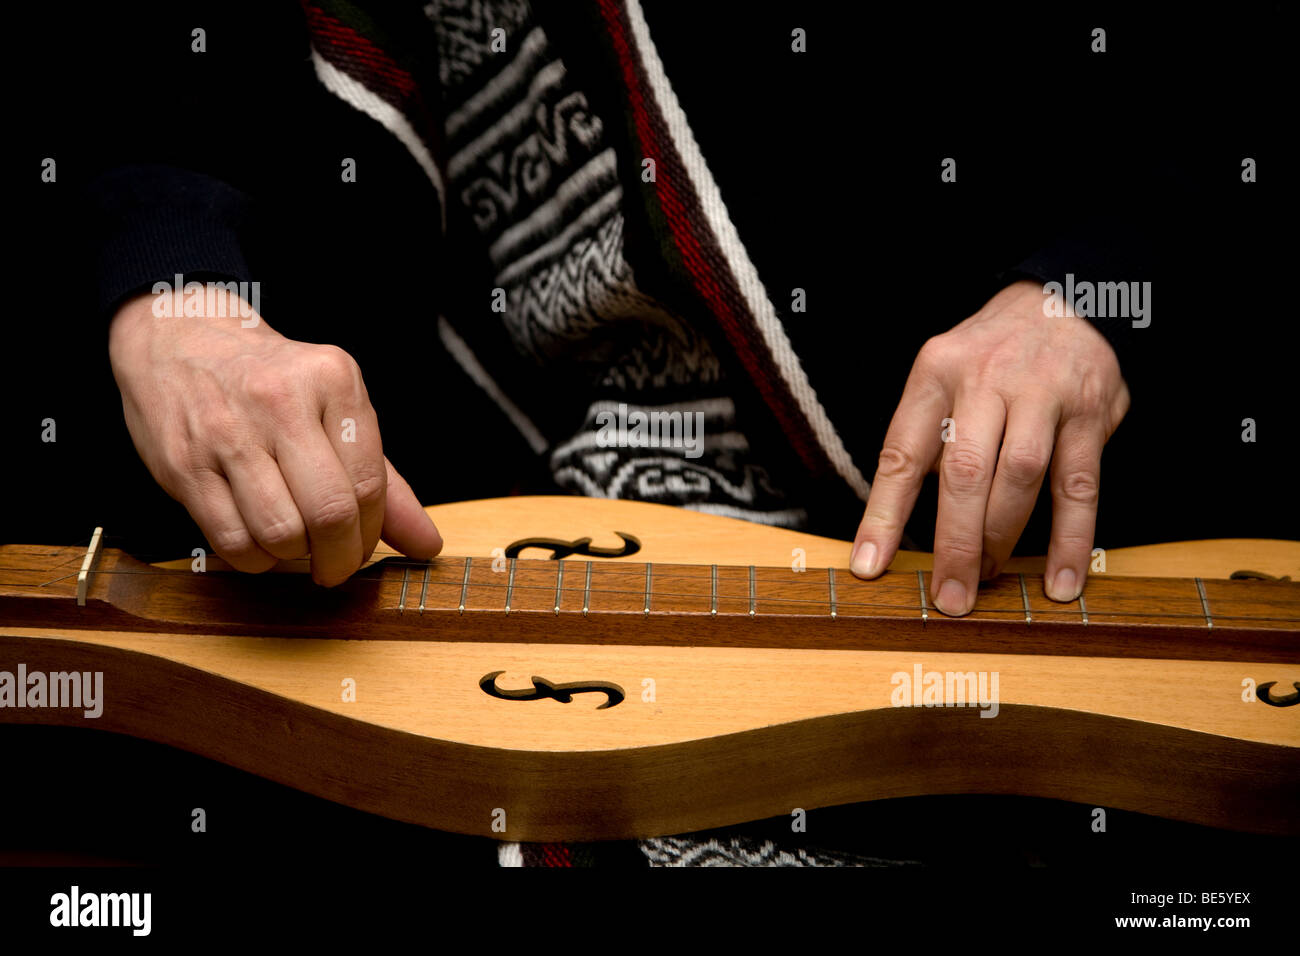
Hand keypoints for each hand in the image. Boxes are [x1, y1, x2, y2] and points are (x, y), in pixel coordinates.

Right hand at [108, 288, 441, 584]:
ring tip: (294, 544)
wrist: (179, 340)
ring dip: (294, 559)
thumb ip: (386, 482)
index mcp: (332, 380)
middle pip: (328, 513)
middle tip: (335, 566)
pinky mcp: (183, 465)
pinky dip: (255, 559)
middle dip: (340, 558)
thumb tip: (428, 545)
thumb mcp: (337, 412)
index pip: (367, 484)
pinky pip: (231, 541)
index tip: (364, 548)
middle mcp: (279, 401)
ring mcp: (226, 432)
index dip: (370, 534)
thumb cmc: (274, 384)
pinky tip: (260, 541)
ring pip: (279, 534)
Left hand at [849, 279, 1129, 613]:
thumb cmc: (988, 357)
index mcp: (935, 373)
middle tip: (949, 596)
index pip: (901, 453)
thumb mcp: (941, 375)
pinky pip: (1079, 486)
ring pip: (1019, 477)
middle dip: (954, 543)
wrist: (1061, 298)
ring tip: (987, 579)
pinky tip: (1060, 581)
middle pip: (964, 472)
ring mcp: (1041, 394)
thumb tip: (894, 524)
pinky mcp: (1089, 413)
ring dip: (1002, 538)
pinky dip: (1070, 540)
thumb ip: (925, 438)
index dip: (883, 516)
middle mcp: (986, 380)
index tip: (869, 568)